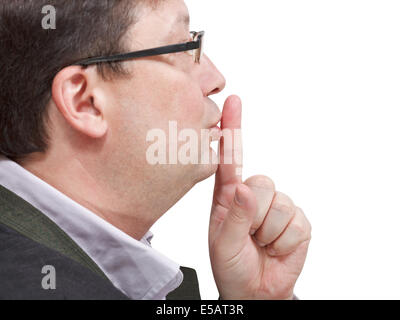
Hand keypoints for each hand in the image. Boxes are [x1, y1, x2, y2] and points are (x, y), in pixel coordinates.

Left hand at [209, 95, 311, 299]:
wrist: (255, 289)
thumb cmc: (231, 264)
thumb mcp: (223, 243)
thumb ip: (234, 216)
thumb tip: (246, 189)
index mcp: (228, 195)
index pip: (230, 156)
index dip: (232, 128)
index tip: (232, 101)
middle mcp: (252, 195)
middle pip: (262, 182)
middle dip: (255, 215)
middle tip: (248, 236)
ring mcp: (276, 206)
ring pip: (280, 204)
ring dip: (270, 232)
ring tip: (260, 243)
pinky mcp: (297, 220)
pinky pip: (297, 222)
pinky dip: (285, 241)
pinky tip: (276, 247)